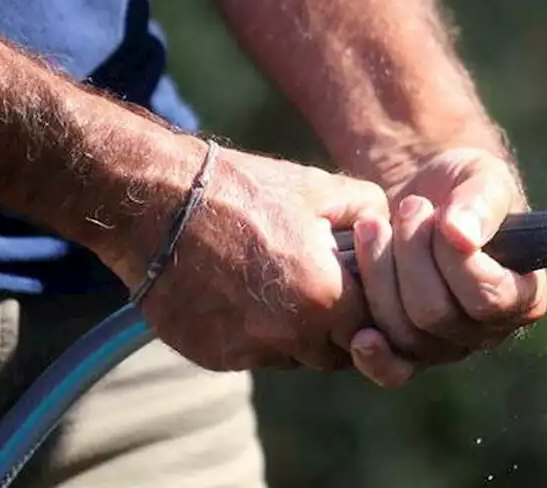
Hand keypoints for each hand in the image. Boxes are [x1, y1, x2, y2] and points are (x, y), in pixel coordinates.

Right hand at [103, 138, 406, 376]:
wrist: (157, 202)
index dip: (369, 309)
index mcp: (325, 298)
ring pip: (292, 358)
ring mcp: (247, 350)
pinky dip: (256, 335)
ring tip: (282, 287)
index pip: (372, 330)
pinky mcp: (211, 356)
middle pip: (335, 354)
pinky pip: (251, 356)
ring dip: (297, 335)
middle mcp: (289, 335)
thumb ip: (369, 210)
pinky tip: (243, 294)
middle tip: (325, 291)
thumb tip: (388, 230)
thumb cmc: (245, 189)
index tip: (358, 288)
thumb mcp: (320, 188)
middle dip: (338, 329)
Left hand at [347, 148, 546, 384]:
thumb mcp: (484, 179)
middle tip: (408, 207)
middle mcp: (488, 332)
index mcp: (523, 297)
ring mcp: (446, 347)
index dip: (456, 260)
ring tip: (374, 226)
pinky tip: (360, 333)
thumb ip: (482, 203)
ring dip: (381, 275)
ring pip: (406, 331)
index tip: (440, 216)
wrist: (425, 195)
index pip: (489, 298)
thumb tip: (462, 235)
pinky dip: (374, 355)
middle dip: (412, 256)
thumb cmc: (464, 187)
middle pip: (437, 316)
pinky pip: (393, 371)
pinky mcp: (407, 352)